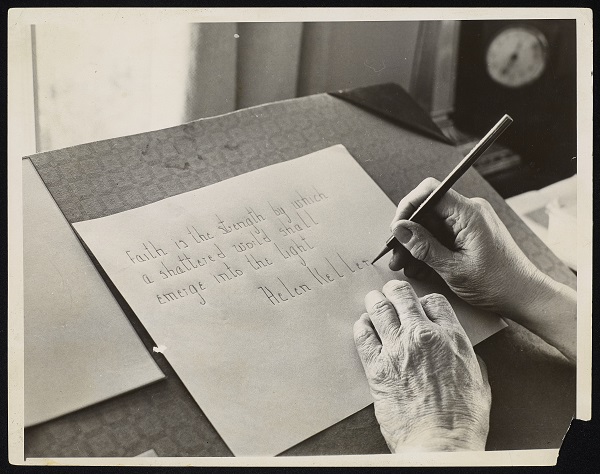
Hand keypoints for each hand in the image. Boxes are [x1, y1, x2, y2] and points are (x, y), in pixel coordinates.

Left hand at [354, 280, 490, 451]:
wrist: (439, 444)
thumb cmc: (463, 420)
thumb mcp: (479, 382)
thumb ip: (468, 359)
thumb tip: (461, 352)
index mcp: (451, 337)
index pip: (433, 301)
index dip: (424, 301)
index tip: (418, 306)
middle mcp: (423, 336)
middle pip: (402, 297)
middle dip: (394, 292)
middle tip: (389, 292)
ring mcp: (397, 349)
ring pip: (380, 309)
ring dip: (374, 302)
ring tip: (372, 301)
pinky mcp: (377, 366)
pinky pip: (363, 335)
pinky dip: (362, 326)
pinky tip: (363, 325)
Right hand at [389, 177, 576, 363]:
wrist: (523, 296)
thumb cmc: (497, 284)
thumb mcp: (452, 268)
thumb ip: (423, 246)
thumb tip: (399, 229)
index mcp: (469, 213)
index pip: (430, 192)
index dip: (408, 207)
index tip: (397, 229)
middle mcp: (470, 211)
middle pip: (428, 211)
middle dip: (409, 233)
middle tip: (396, 256)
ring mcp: (470, 222)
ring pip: (432, 225)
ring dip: (416, 245)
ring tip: (406, 266)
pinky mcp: (470, 233)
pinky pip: (443, 235)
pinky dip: (430, 250)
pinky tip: (420, 268)